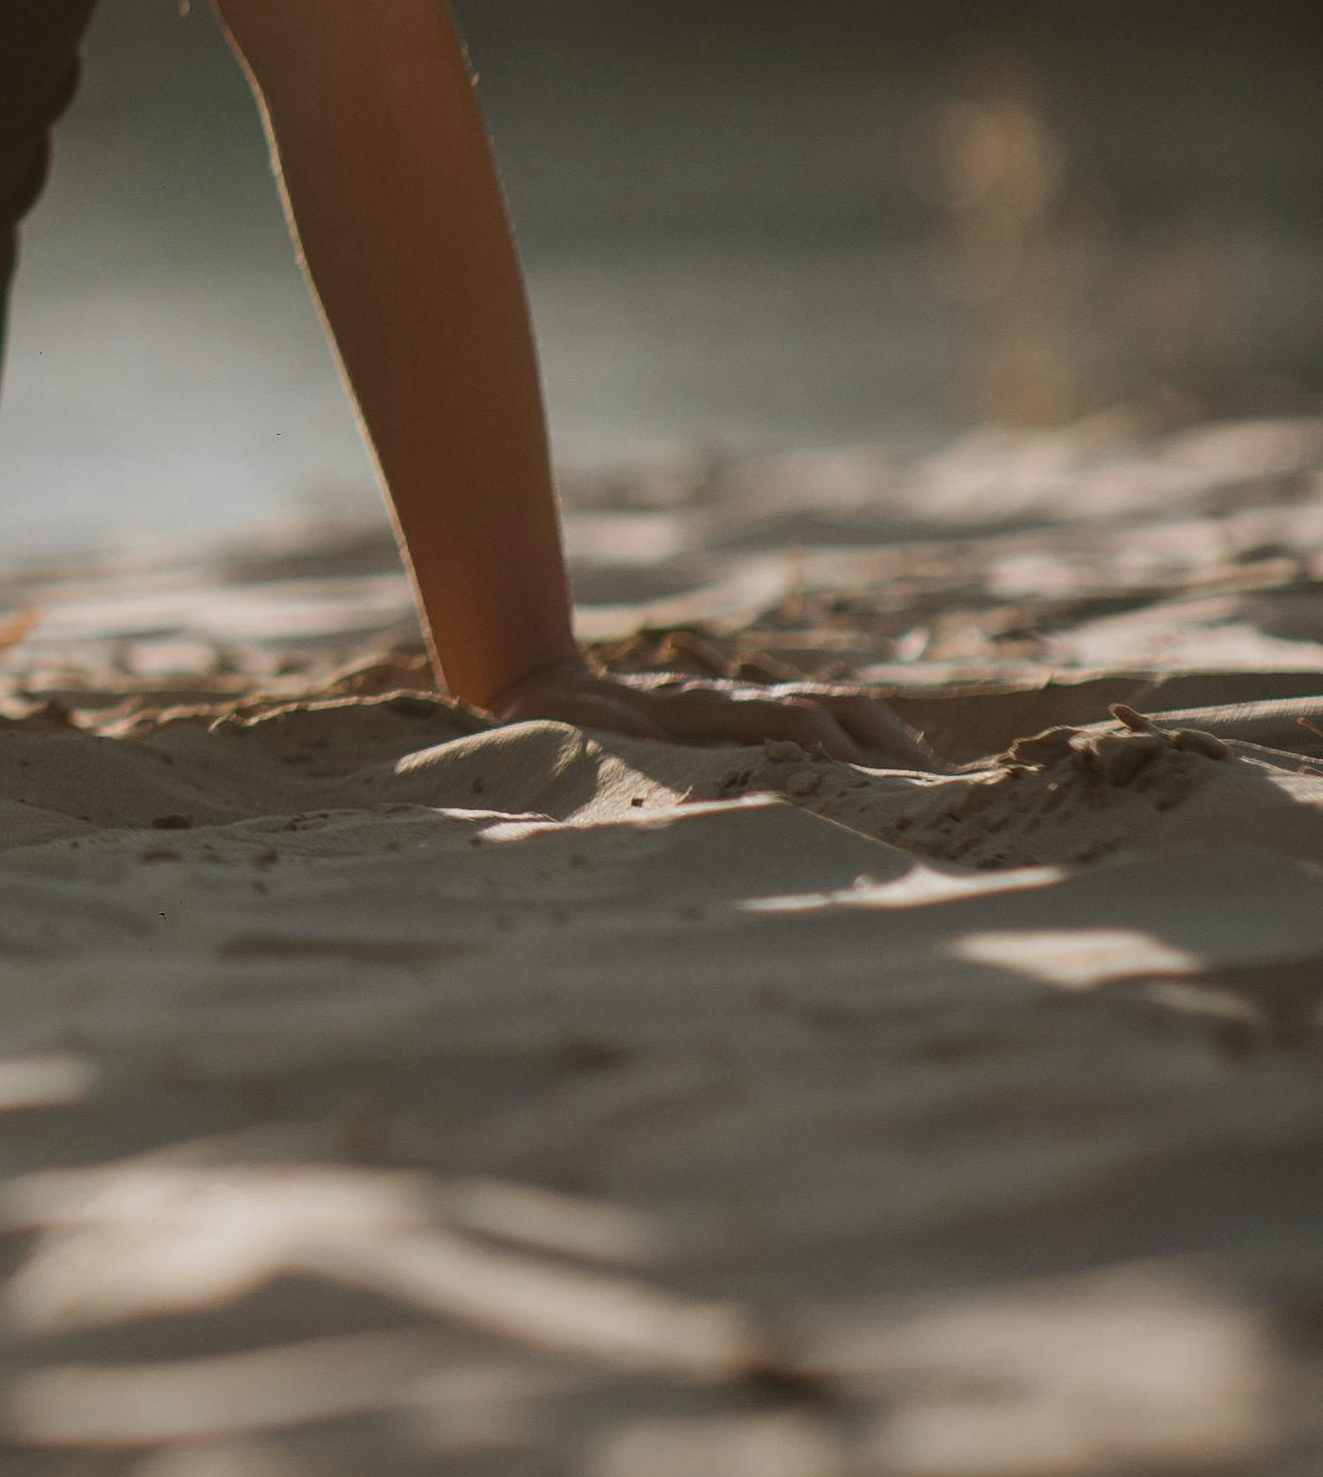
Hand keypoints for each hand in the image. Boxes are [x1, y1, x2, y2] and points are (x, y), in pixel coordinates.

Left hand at [488, 646, 935, 766]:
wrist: (533, 688)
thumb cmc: (550, 728)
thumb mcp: (573, 738)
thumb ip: (607, 737)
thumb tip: (637, 728)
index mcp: (697, 709)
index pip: (791, 721)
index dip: (840, 746)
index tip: (885, 780)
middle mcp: (731, 703)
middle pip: (832, 708)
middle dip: (891, 743)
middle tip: (944, 789)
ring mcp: (741, 707)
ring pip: (834, 711)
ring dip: (888, 742)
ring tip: (939, 785)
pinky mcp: (743, 722)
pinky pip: (818, 724)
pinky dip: (864, 744)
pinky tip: (896, 779)